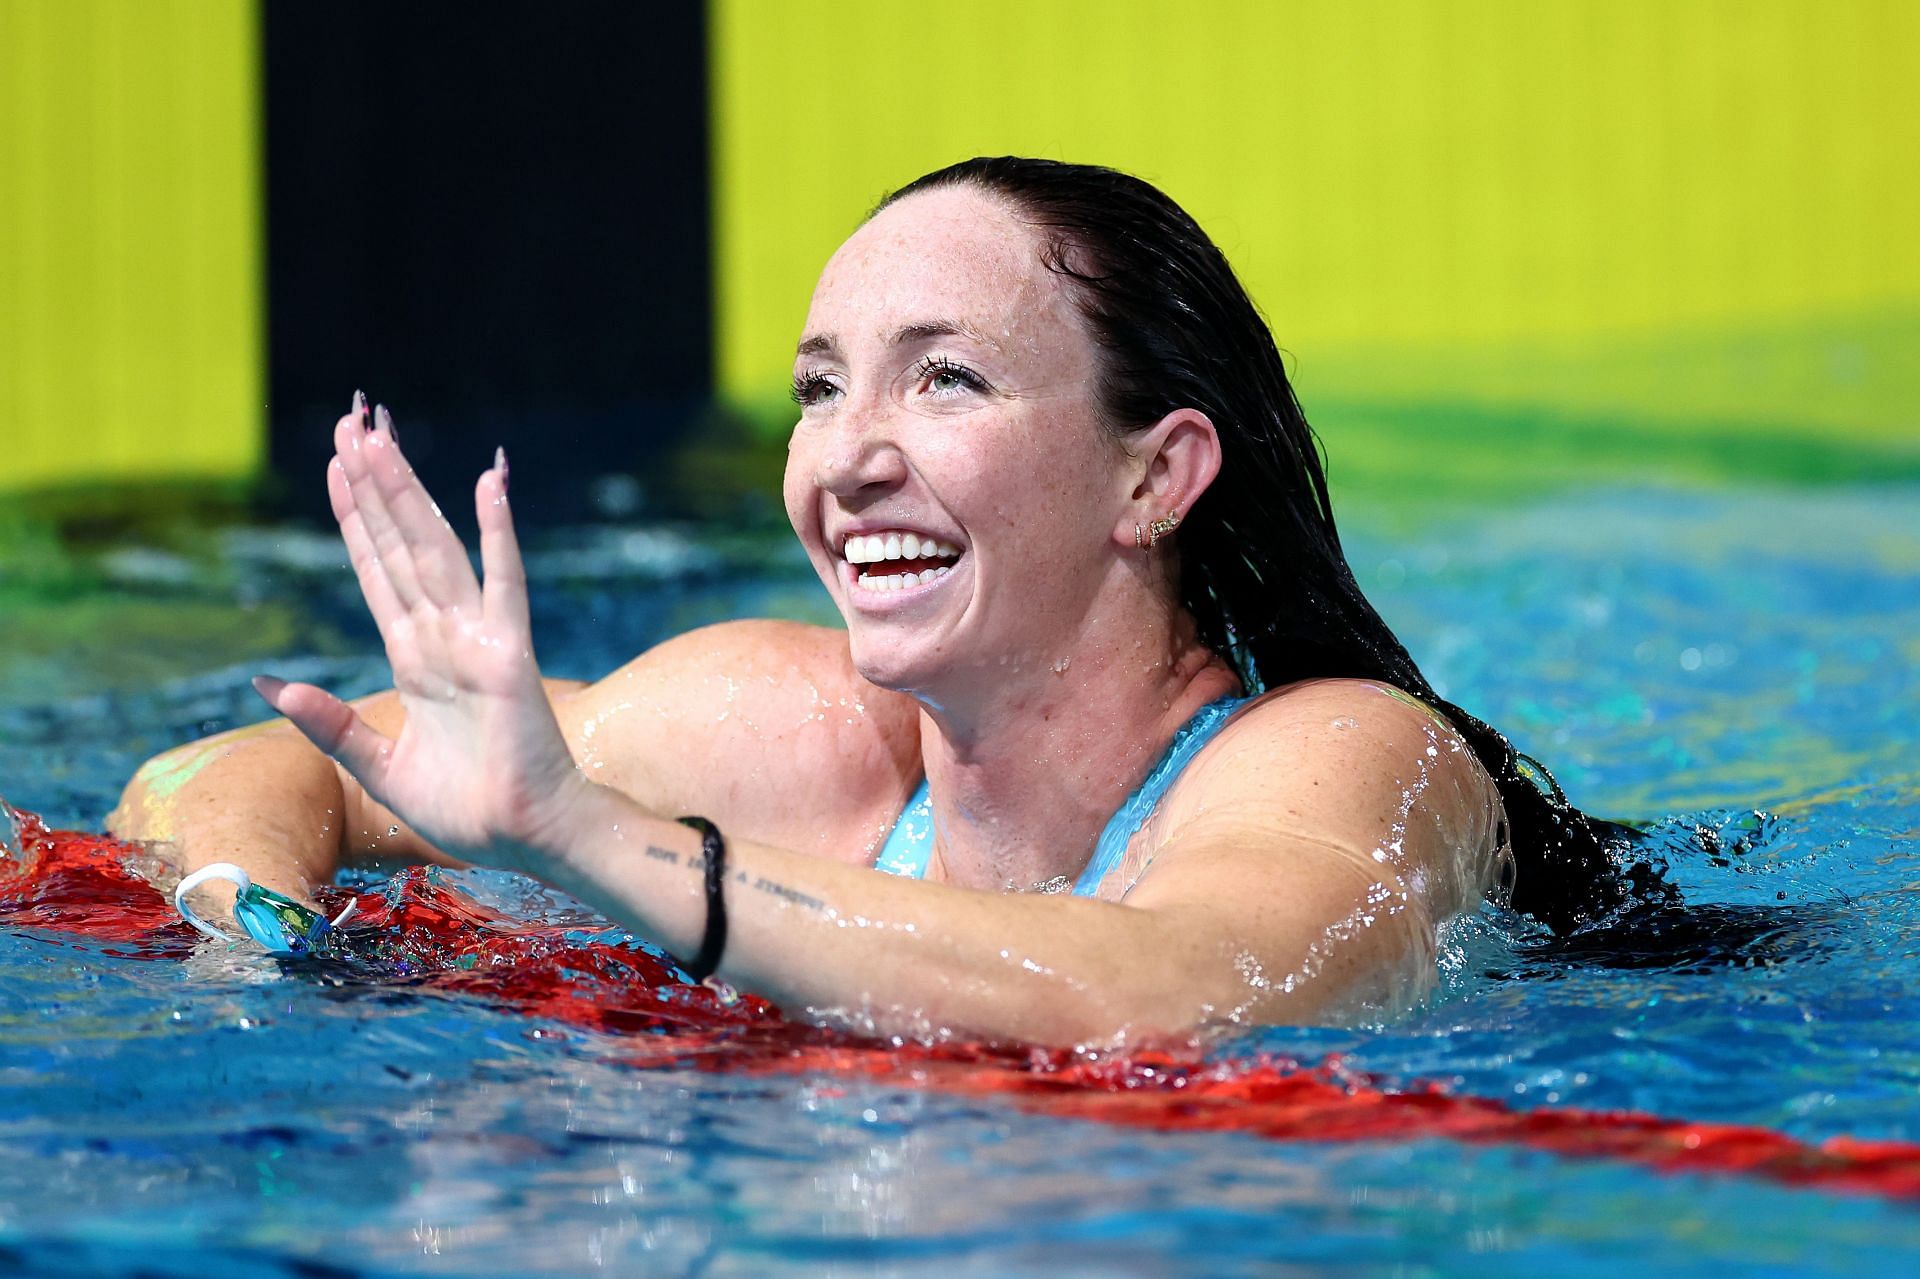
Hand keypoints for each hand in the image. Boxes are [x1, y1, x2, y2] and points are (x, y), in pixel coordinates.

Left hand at [256, 395, 586, 866]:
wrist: (526, 838)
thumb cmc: (466, 810)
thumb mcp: (376, 766)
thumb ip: (329, 722)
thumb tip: (268, 682)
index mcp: (415, 659)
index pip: (377, 572)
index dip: (355, 519)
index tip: (334, 467)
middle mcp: (443, 637)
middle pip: (399, 544)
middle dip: (374, 484)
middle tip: (352, 421)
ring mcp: (477, 640)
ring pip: (434, 550)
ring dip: (407, 492)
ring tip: (380, 436)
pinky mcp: (510, 655)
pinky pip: (504, 583)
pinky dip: (498, 533)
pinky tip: (489, 484)